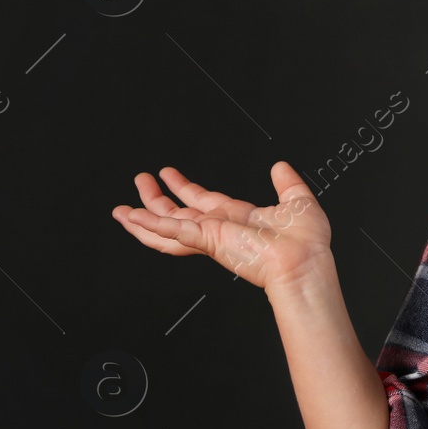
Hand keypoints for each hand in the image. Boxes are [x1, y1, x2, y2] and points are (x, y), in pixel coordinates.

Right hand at [111, 161, 331, 290]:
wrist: (303, 262)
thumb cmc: (305, 243)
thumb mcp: (297, 201)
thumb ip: (287, 182)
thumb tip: (281, 167)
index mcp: (238, 219)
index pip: (203, 201)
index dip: (183, 188)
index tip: (168, 175)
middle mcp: (221, 228)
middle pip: (178, 213)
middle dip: (157, 198)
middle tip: (140, 181)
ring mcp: (210, 236)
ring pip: (167, 228)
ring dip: (143, 217)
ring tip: (122, 208)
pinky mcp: (206, 240)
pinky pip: (171, 232)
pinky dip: (149, 226)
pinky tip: (130, 217)